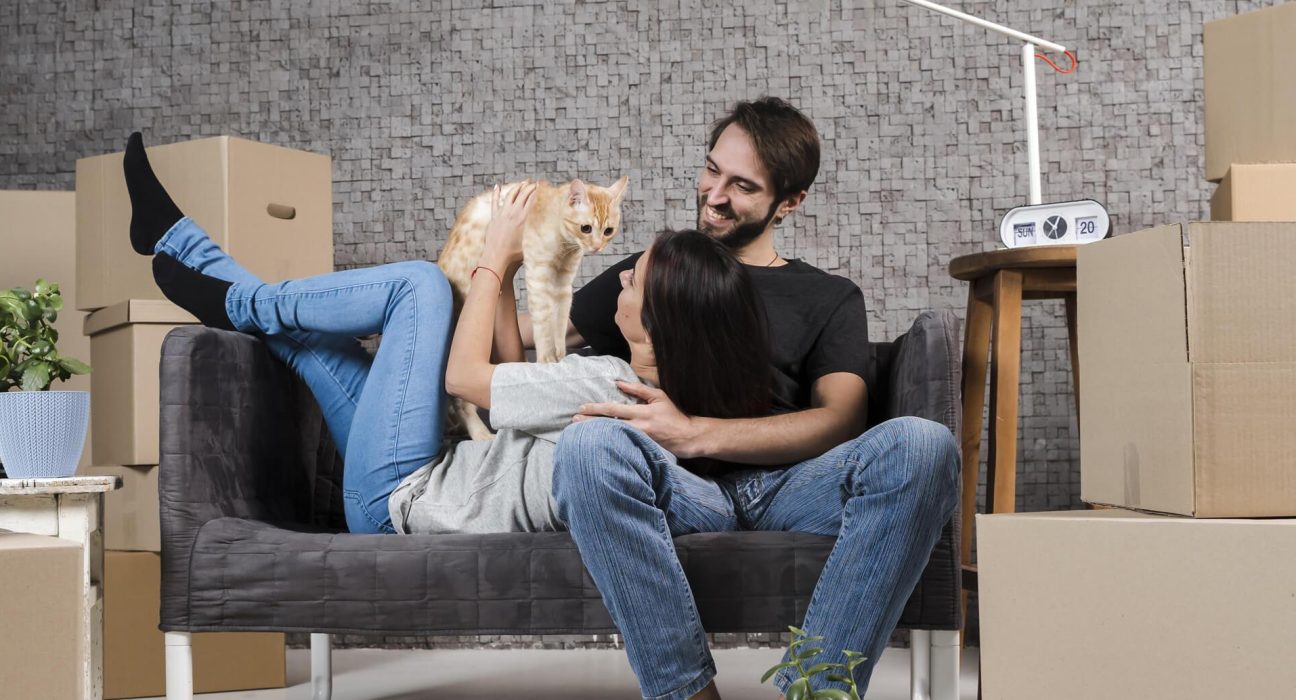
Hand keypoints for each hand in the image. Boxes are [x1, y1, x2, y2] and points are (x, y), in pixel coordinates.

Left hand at [481, 180, 537, 269]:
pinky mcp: (494, 217)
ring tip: (522, 183)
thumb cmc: (515, 253)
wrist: (497, 257)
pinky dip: (496, 193)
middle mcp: (513, 213)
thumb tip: (551, 232)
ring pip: (510, 195)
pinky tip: (497, 186)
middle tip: (535, 183)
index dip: (538, 191)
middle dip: (530, 187)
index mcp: (524, 218)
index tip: (542, 186)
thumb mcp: (531, 243)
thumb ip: (538, 234)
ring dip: (517, 187)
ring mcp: (502, 213)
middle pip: (523, 194)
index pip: (533, 199)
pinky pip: (495, 201)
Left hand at [574, 381, 704, 458]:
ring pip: (613, 436)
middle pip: (609, 424)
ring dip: (596, 433)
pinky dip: (608, 442)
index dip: (597, 409)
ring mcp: (639, 439)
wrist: (688, 436)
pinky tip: (597, 442)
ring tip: (580, 432)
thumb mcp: (659, 396)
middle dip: (590, 422)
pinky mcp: (641, 448)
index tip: (582, 408)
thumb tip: (619, 383)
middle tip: (574, 420)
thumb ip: (638, 390)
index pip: (615, 409)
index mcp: (643, 412)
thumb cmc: (673, 414)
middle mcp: (640, 427)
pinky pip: (622, 444)